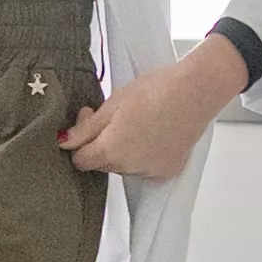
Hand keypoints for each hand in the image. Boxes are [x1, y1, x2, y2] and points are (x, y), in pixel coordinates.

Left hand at [57, 38, 244, 179]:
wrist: (196, 90)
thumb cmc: (156, 90)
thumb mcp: (113, 104)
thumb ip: (86, 128)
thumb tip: (64, 141)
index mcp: (111, 151)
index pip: (80, 160)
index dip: (79, 141)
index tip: (87, 121)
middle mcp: (131, 167)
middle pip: (102, 164)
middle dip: (102, 144)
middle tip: (113, 117)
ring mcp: (152, 170)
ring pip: (124, 166)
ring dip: (123, 150)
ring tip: (138, 123)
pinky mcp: (169, 170)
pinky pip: (146, 168)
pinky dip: (144, 155)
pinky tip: (153, 134)